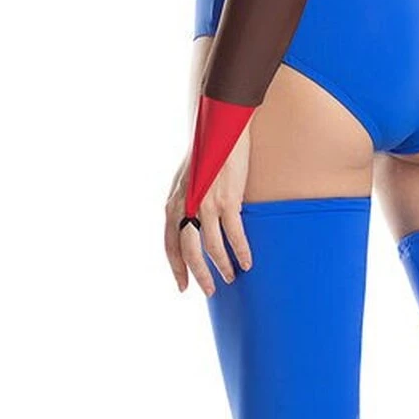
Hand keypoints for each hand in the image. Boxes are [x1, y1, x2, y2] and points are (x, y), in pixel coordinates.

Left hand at [164, 123, 252, 296]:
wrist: (220, 127)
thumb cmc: (206, 150)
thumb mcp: (187, 179)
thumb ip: (186, 201)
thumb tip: (193, 222)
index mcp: (173, 203)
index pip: (170, 244)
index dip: (176, 268)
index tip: (182, 286)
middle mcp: (186, 207)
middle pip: (189, 252)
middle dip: (199, 275)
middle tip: (210, 290)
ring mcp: (207, 205)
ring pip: (212, 247)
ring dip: (222, 266)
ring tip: (232, 277)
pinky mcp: (228, 200)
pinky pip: (234, 234)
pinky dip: (241, 251)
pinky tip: (247, 261)